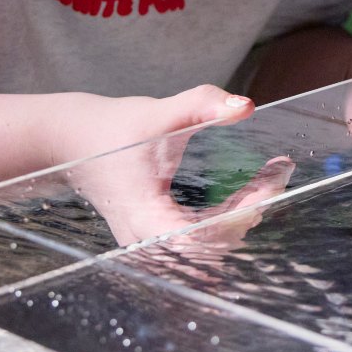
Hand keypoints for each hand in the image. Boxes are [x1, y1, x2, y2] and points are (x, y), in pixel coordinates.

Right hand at [45, 84, 291, 246]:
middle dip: (253, 211)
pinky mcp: (159, 238)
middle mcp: (150, 242)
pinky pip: (204, 240)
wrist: (74, 140)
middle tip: (277, 175)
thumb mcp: (158, 113)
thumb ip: (201, 104)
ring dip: (245, 216)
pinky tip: (249, 193)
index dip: (244, 213)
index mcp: (147, 219)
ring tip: (268, 180)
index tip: (271, 180)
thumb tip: (245, 106)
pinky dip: (231, 218)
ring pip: (213, 248)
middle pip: (216, 248)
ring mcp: (153, 244)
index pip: (205, 237)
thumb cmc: (112, 130)